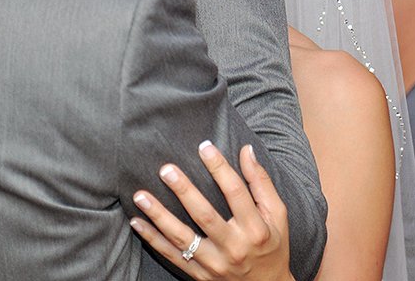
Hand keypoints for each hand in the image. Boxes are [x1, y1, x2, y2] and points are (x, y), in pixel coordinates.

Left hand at [130, 143, 291, 280]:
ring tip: (141, 196)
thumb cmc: (272, 246)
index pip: (236, 193)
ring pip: (182, 238)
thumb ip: (261, 183)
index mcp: (255, 229)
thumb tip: (246, 150)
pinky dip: (152, 239)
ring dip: (159, 216)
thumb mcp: (277, 216)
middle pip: (205, 216)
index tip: (205, 147)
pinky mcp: (200, 275)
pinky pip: (172, 256)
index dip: (220, 168)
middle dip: (184, 192)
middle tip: (166, 170)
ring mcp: (215, 264)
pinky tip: (137, 222)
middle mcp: (234, 248)